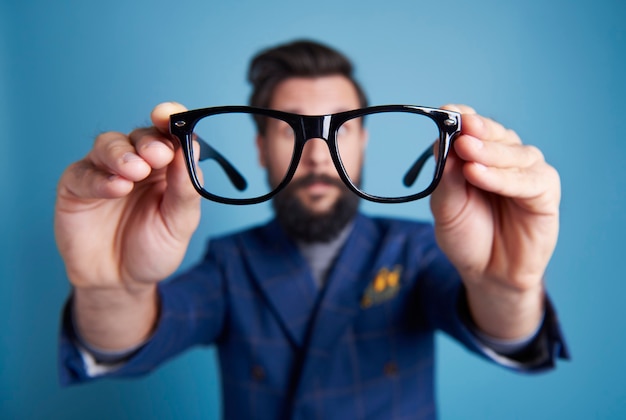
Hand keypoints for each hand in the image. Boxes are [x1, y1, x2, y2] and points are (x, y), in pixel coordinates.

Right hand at [55, 102, 199, 289]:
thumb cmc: (153, 249)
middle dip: (149, 141)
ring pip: (108, 145)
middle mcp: (136, 163)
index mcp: (166, 167)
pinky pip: (85, 173)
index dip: (169, 119)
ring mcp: (104, 172)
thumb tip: (191, 149)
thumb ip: (185, 187)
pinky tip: (116, 188)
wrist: (121, 282)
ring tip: (135, 171)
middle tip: (157, 156)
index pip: (168, 133)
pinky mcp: (76, 186)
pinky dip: (101, 178)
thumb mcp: (180, 222)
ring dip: (122, 154)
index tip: (170, 115)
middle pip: (140, 135)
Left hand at [430, 105, 559, 338]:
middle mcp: (505, 158)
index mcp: (479, 155)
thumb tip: (442, 144)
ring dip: (488, 152)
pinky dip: (502, 177)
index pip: (472, 126)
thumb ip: (445, 178)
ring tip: (466, 152)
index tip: (447, 112)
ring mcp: (527, 172)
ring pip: (513, 153)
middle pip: (493, 133)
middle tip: (460, 129)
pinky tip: (479, 174)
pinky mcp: (544, 193)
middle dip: (476, 130)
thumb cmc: (467, 236)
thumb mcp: (445, 208)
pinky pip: (527, 180)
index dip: (461, 117)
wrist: (487, 272)